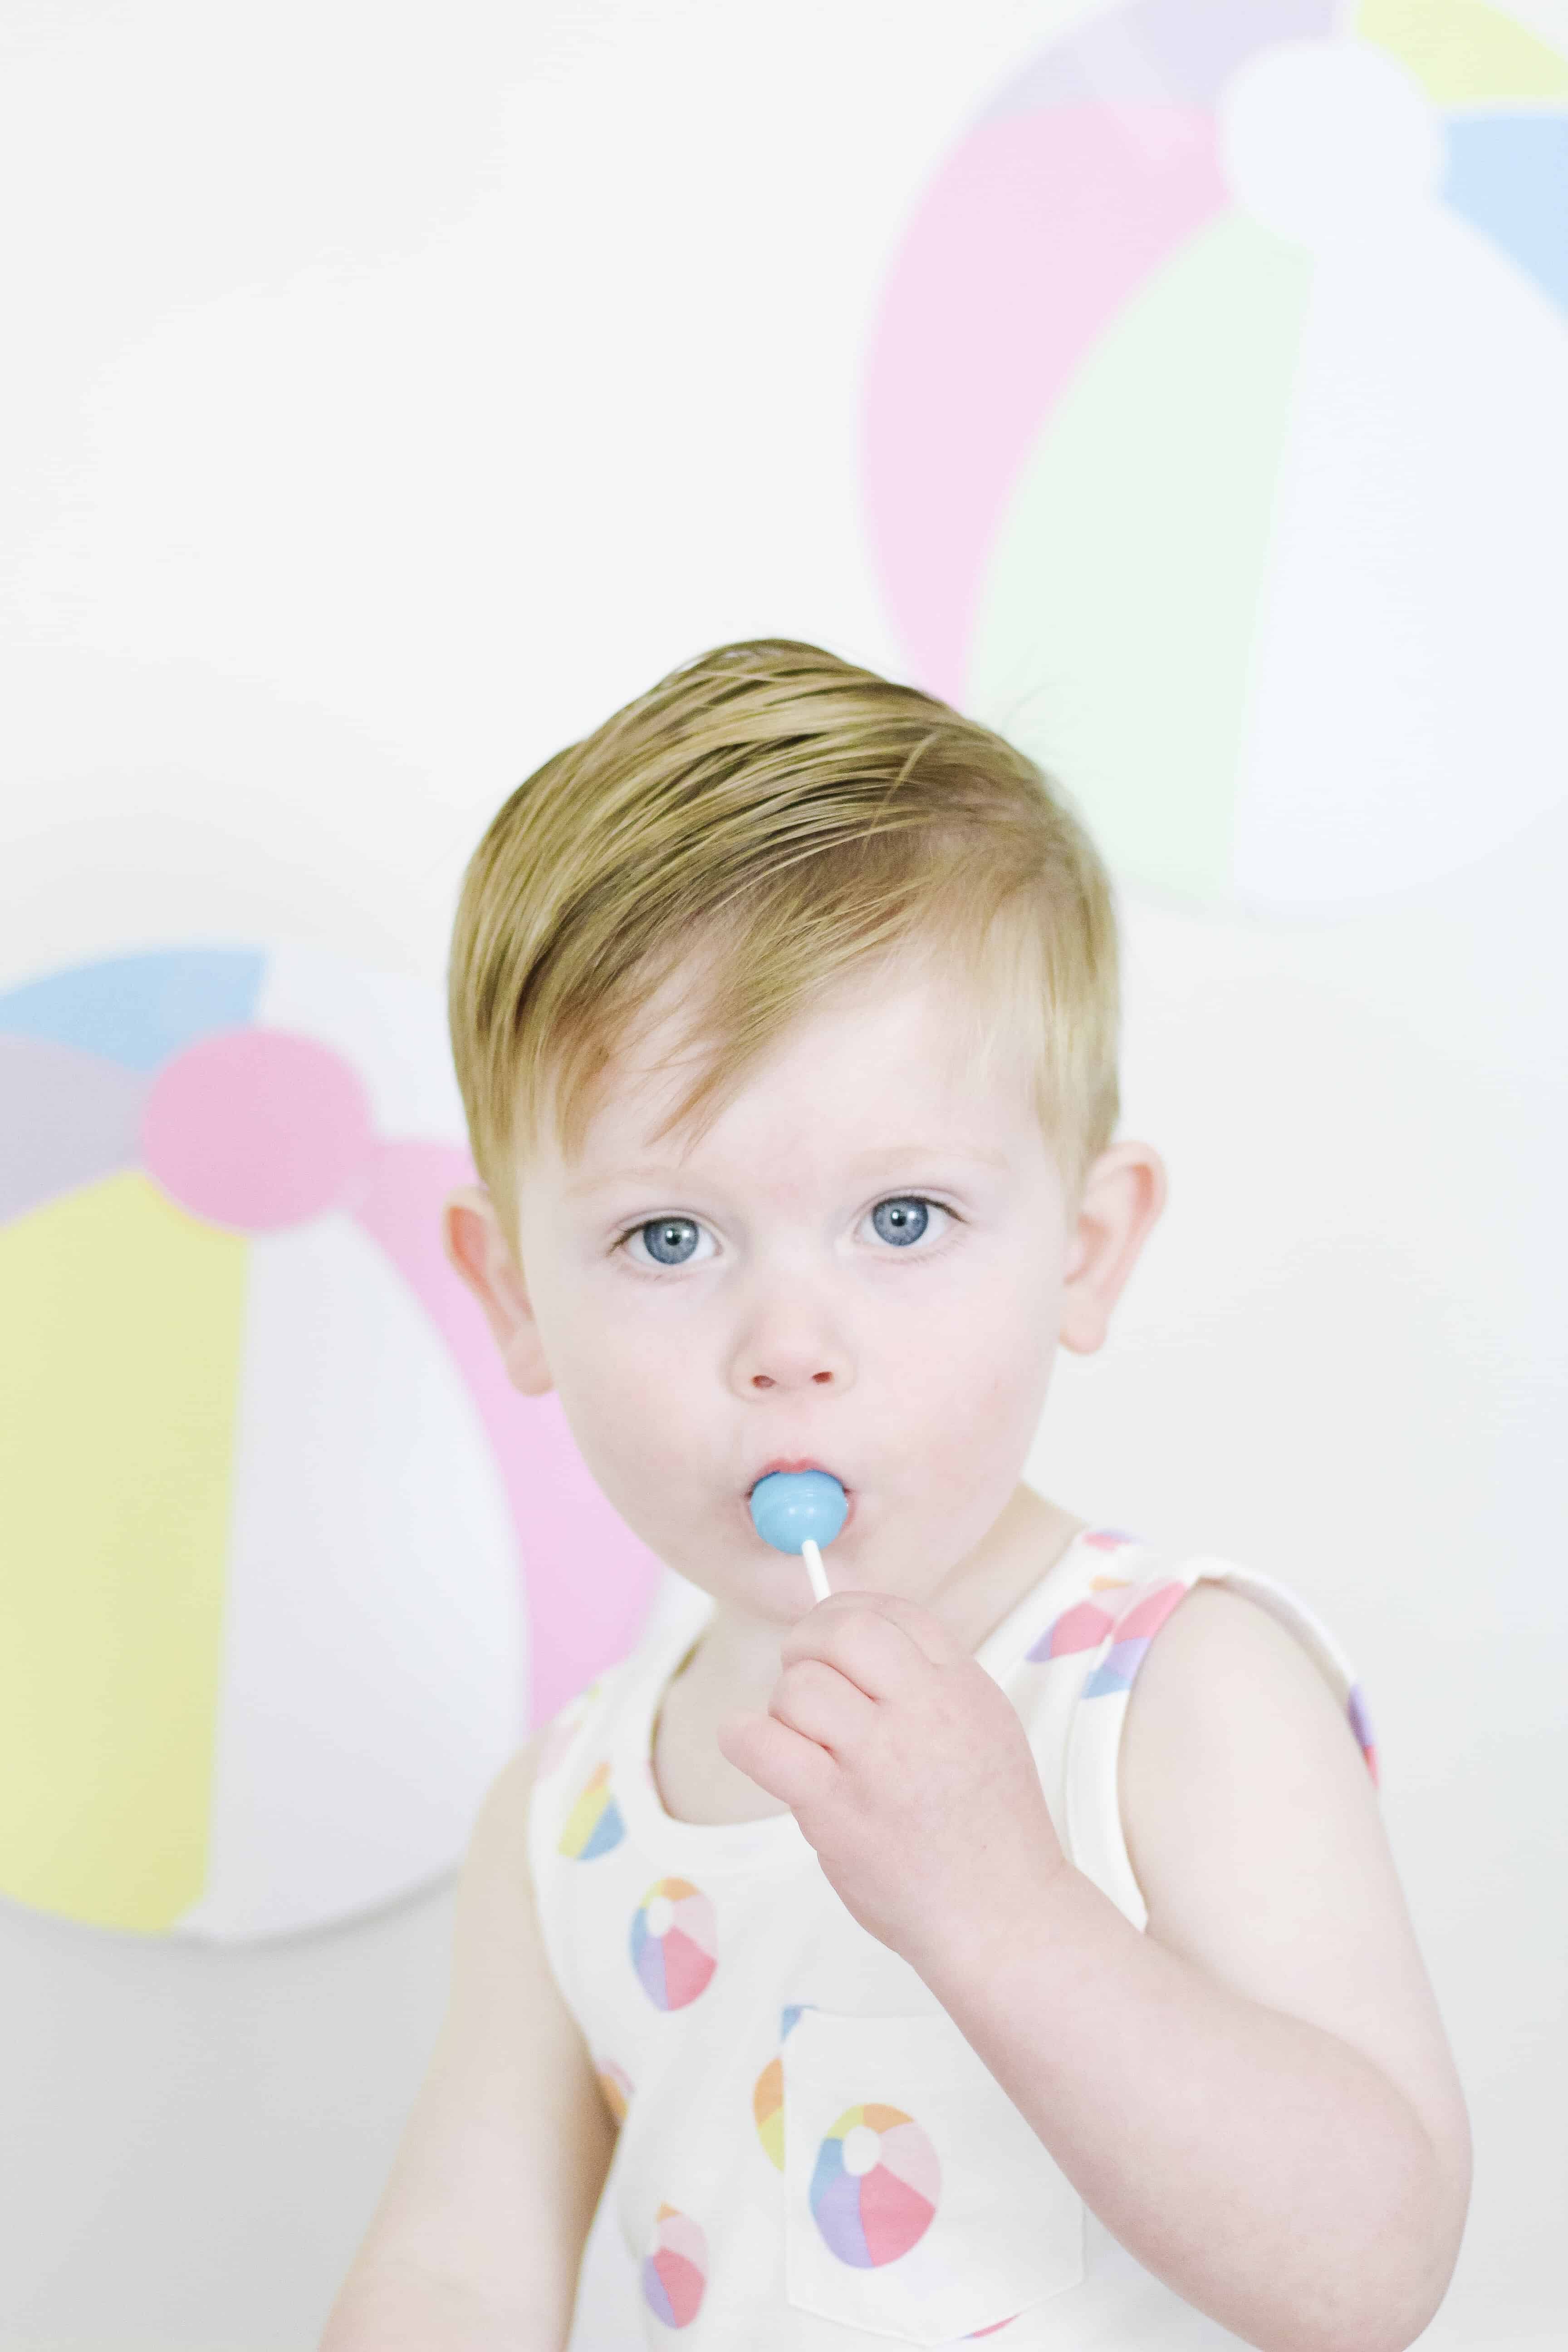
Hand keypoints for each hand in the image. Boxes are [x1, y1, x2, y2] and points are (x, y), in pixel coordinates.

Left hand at [714, 1588, 1071, 1971]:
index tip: (832, 1640)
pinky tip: (754, 1747)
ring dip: (785, 1706)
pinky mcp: (836, 1811)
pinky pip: (764, 1745)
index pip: (893, 1612)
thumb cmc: (990, 1830)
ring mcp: (878, 1761)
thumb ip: (930, 1682)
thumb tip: (857, 1643)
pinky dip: (744, 1738)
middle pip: (844, 1630)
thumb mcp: (985, 1728)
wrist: (1003, 1916)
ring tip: (801, 1739)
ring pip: (799, 1686)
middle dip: (809, 1642)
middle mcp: (922, 1713)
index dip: (849, 1614)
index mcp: (961, 1688)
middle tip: (804, 1675)